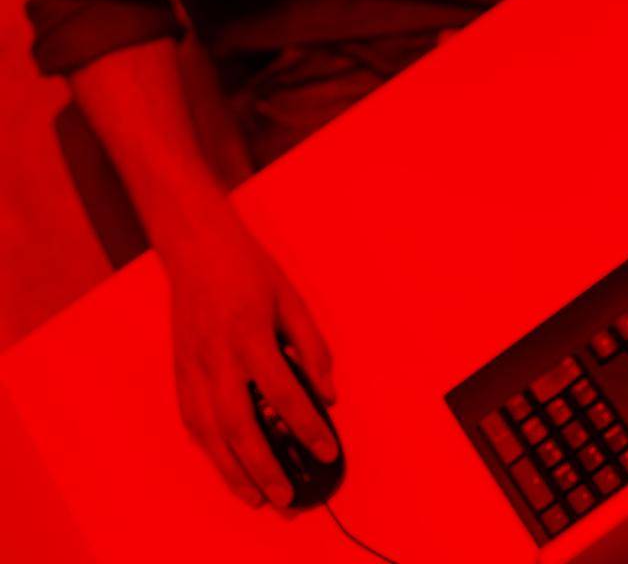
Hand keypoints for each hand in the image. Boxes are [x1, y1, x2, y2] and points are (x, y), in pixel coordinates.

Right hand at [165, 215, 337, 513]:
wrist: (197, 248)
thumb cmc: (248, 270)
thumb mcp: (291, 298)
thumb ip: (312, 347)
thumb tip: (328, 393)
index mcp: (252, 336)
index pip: (285, 394)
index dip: (308, 428)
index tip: (326, 451)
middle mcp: (219, 358)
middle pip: (241, 427)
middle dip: (265, 468)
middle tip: (288, 496)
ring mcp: (194, 368)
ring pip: (211, 434)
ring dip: (234, 472)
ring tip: (258, 497)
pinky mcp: (180, 372)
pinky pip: (193, 421)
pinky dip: (210, 451)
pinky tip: (227, 466)